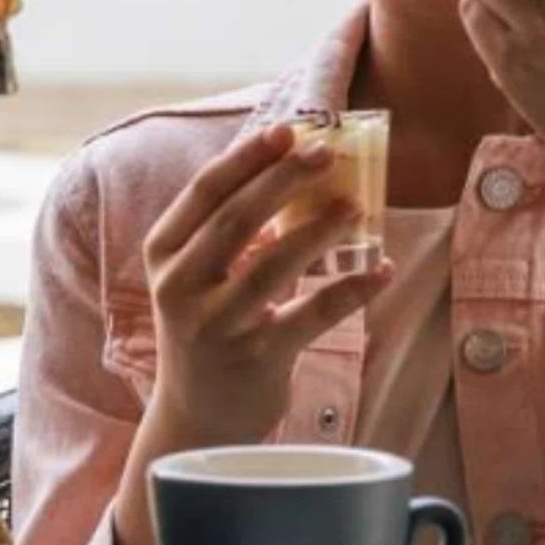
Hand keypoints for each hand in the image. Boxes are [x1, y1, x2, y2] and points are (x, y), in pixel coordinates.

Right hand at [141, 125, 391, 444]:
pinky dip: (350, 290)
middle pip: (235, 220)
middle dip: (283, 181)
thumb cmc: (205, 326)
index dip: (246, 157)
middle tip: (326, 152)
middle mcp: (180, 285)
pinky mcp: (255, 358)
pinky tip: (381, 269)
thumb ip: (226, 230)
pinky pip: (311, 316)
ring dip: (318, 230)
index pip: (203, 192)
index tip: (285, 130)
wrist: (197, 414)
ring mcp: (216, 324)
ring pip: (273, 265)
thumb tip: (285, 175)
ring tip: (357, 206)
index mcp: (163, 253)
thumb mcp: (196, 274)